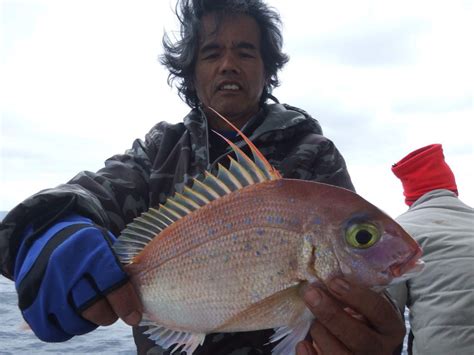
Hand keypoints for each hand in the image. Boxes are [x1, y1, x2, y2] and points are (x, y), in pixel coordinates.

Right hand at [15, 215, 142, 340]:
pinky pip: (52, 332)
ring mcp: (43, 286)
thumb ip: (121, 270)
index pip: (112, 282)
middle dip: (108, 315)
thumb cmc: (86, 244)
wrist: (46, 234)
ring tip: (91, 309)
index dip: (126, 304)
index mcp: (89, 248)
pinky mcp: (29, 302)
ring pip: (75, 323)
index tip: (133, 316)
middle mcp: (64, 267)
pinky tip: (73, 316)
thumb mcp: (106, 244)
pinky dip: (67, 329)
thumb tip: (135, 305)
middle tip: (112, 312)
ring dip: (89, 322)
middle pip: (93, 308)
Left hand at [296, 278, 404, 354]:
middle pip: (359, 337)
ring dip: (320, 332)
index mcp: (390, 327)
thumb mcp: (365, 303)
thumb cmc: (362, 316)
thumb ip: (352, 293)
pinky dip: (310, 354)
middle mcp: (380, 349)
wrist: (364, 344)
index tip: (333, 281)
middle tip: (311, 294)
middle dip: (332, 314)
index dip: (356, 296)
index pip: (379, 310)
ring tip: (313, 320)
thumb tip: (324, 277)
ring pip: (339, 353)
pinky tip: (303, 342)